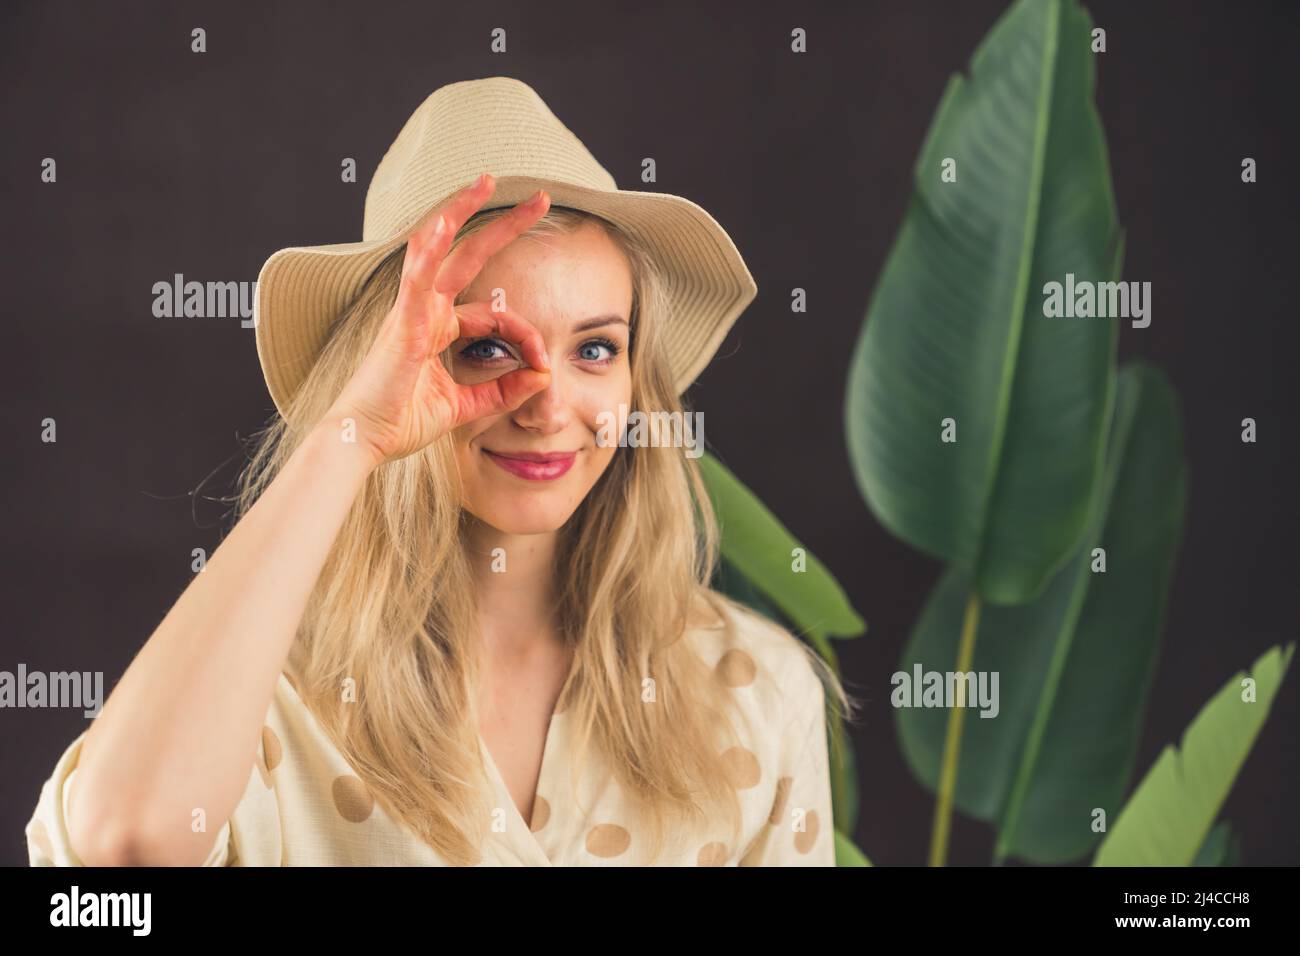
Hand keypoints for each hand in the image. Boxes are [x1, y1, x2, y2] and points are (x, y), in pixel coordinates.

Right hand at [322, 173, 552, 465]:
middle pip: (468, 255)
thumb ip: (501, 391)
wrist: (363, 441)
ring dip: (461, 212)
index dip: (527, 337)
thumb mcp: (464, 406)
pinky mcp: (401, 325)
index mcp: (437, 328)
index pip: (497, 315)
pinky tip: (440, 223)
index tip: (544, 366)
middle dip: (504, 225)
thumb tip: (543, 376)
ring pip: (438, 250)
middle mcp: (424, 311)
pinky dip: (427, 250)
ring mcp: (411, 312)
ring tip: (486, 181)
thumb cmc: (401, 422)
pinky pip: (416, 280)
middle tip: (541, 198)